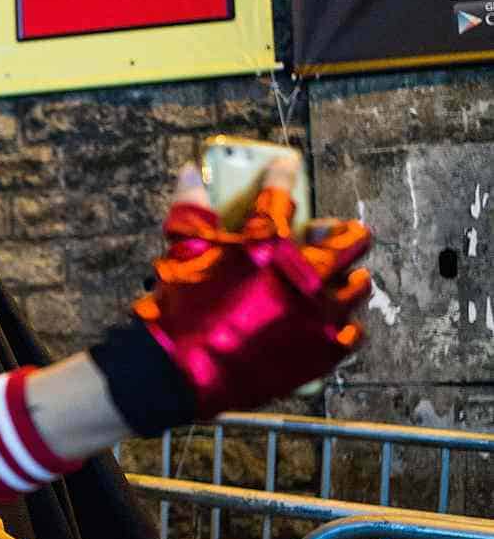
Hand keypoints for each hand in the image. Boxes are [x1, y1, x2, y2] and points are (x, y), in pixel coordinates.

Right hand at [135, 159, 371, 419]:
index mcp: (269, 242)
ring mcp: (320, 314)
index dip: (283, 175)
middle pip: (349, 238)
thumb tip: (191, 172)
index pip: (281, 194)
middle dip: (340, 229)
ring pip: (359, 286)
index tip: (286, 168)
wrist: (180, 370)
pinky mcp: (324, 350)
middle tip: (322, 233)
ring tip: (340, 278)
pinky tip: (335, 321)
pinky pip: (354, 333)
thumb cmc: (180, 307)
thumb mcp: (182, 250)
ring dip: (350, 277)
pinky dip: (345, 324)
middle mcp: (305, 273)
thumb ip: (191, 208)